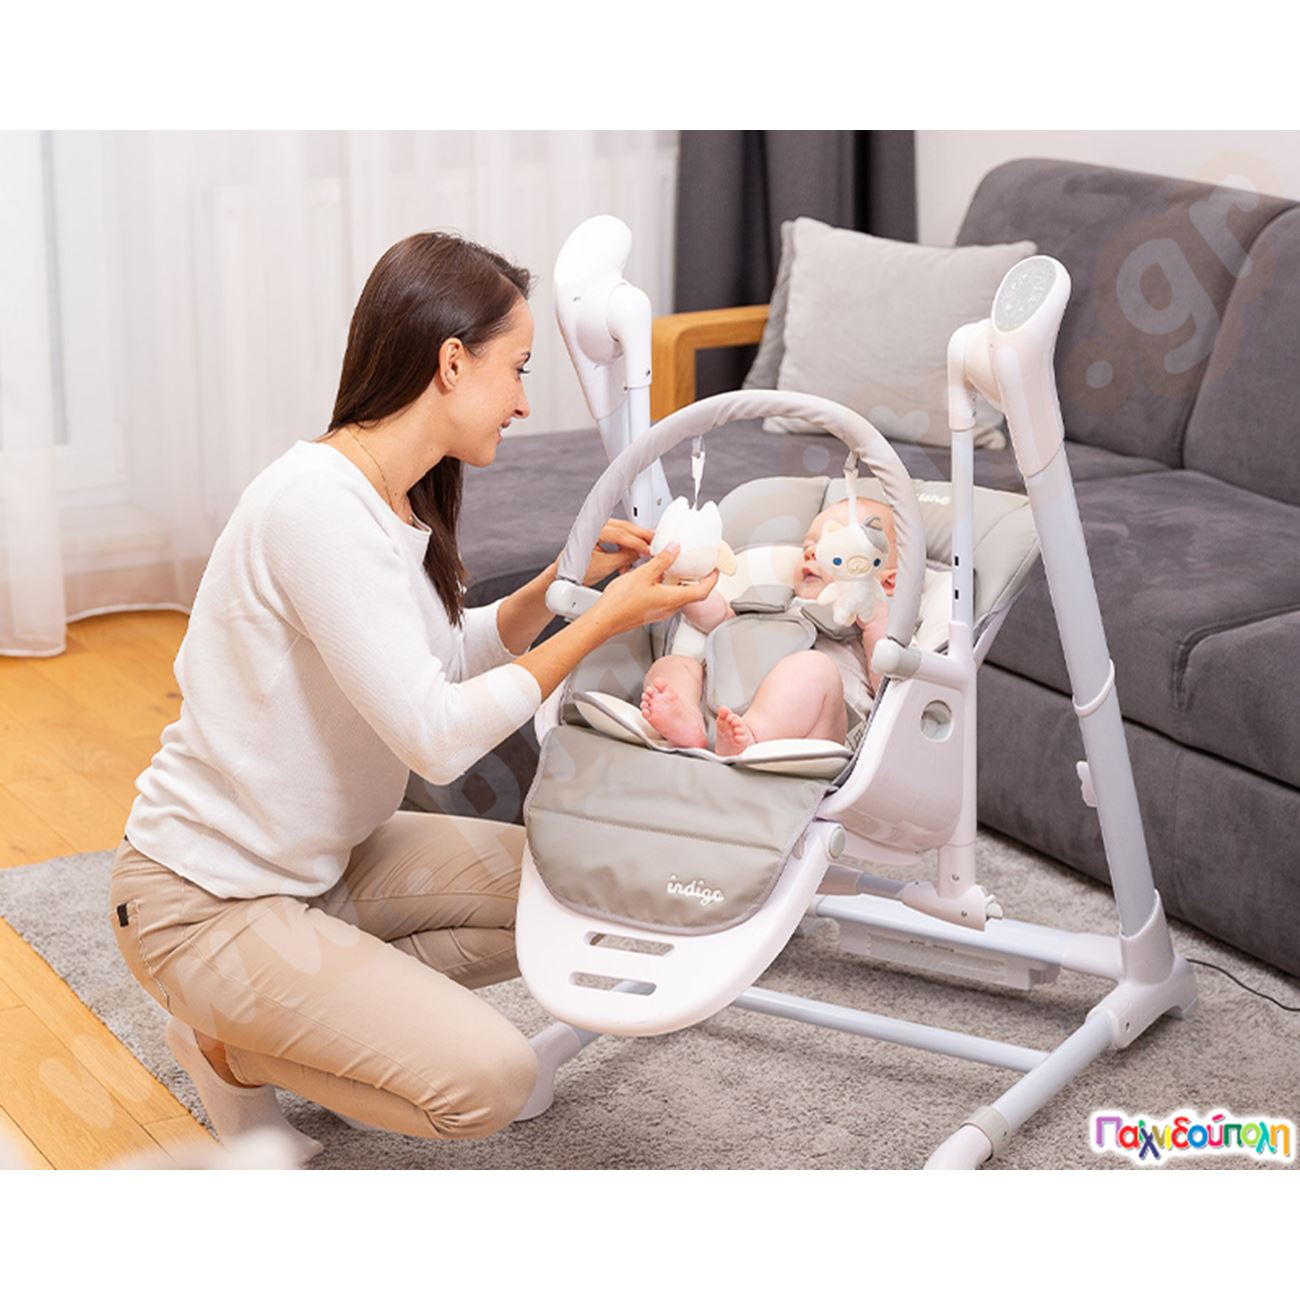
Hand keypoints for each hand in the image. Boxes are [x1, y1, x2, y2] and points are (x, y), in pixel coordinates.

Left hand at [572, 518, 654, 586]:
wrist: (566, 577)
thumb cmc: (577, 572)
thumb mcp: (605, 566)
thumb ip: (624, 558)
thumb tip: (640, 553)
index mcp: (593, 531)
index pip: (620, 534)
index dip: (636, 542)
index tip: (648, 550)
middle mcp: (596, 527)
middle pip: (624, 527)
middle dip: (641, 536)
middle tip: (654, 543)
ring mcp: (599, 529)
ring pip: (624, 530)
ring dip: (635, 540)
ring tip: (645, 550)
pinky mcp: (602, 534)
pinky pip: (620, 535)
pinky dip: (628, 544)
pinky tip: (633, 554)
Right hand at [594, 543, 721, 633]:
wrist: (603, 621)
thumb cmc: (620, 604)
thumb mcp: (643, 574)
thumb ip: (661, 560)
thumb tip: (674, 549)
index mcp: (672, 599)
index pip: (702, 591)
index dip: (712, 579)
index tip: (715, 569)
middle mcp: (669, 608)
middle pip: (693, 595)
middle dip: (700, 580)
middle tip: (701, 566)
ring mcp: (660, 612)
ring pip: (680, 597)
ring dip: (683, 583)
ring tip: (680, 568)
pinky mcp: (651, 612)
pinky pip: (668, 599)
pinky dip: (670, 587)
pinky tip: (659, 578)